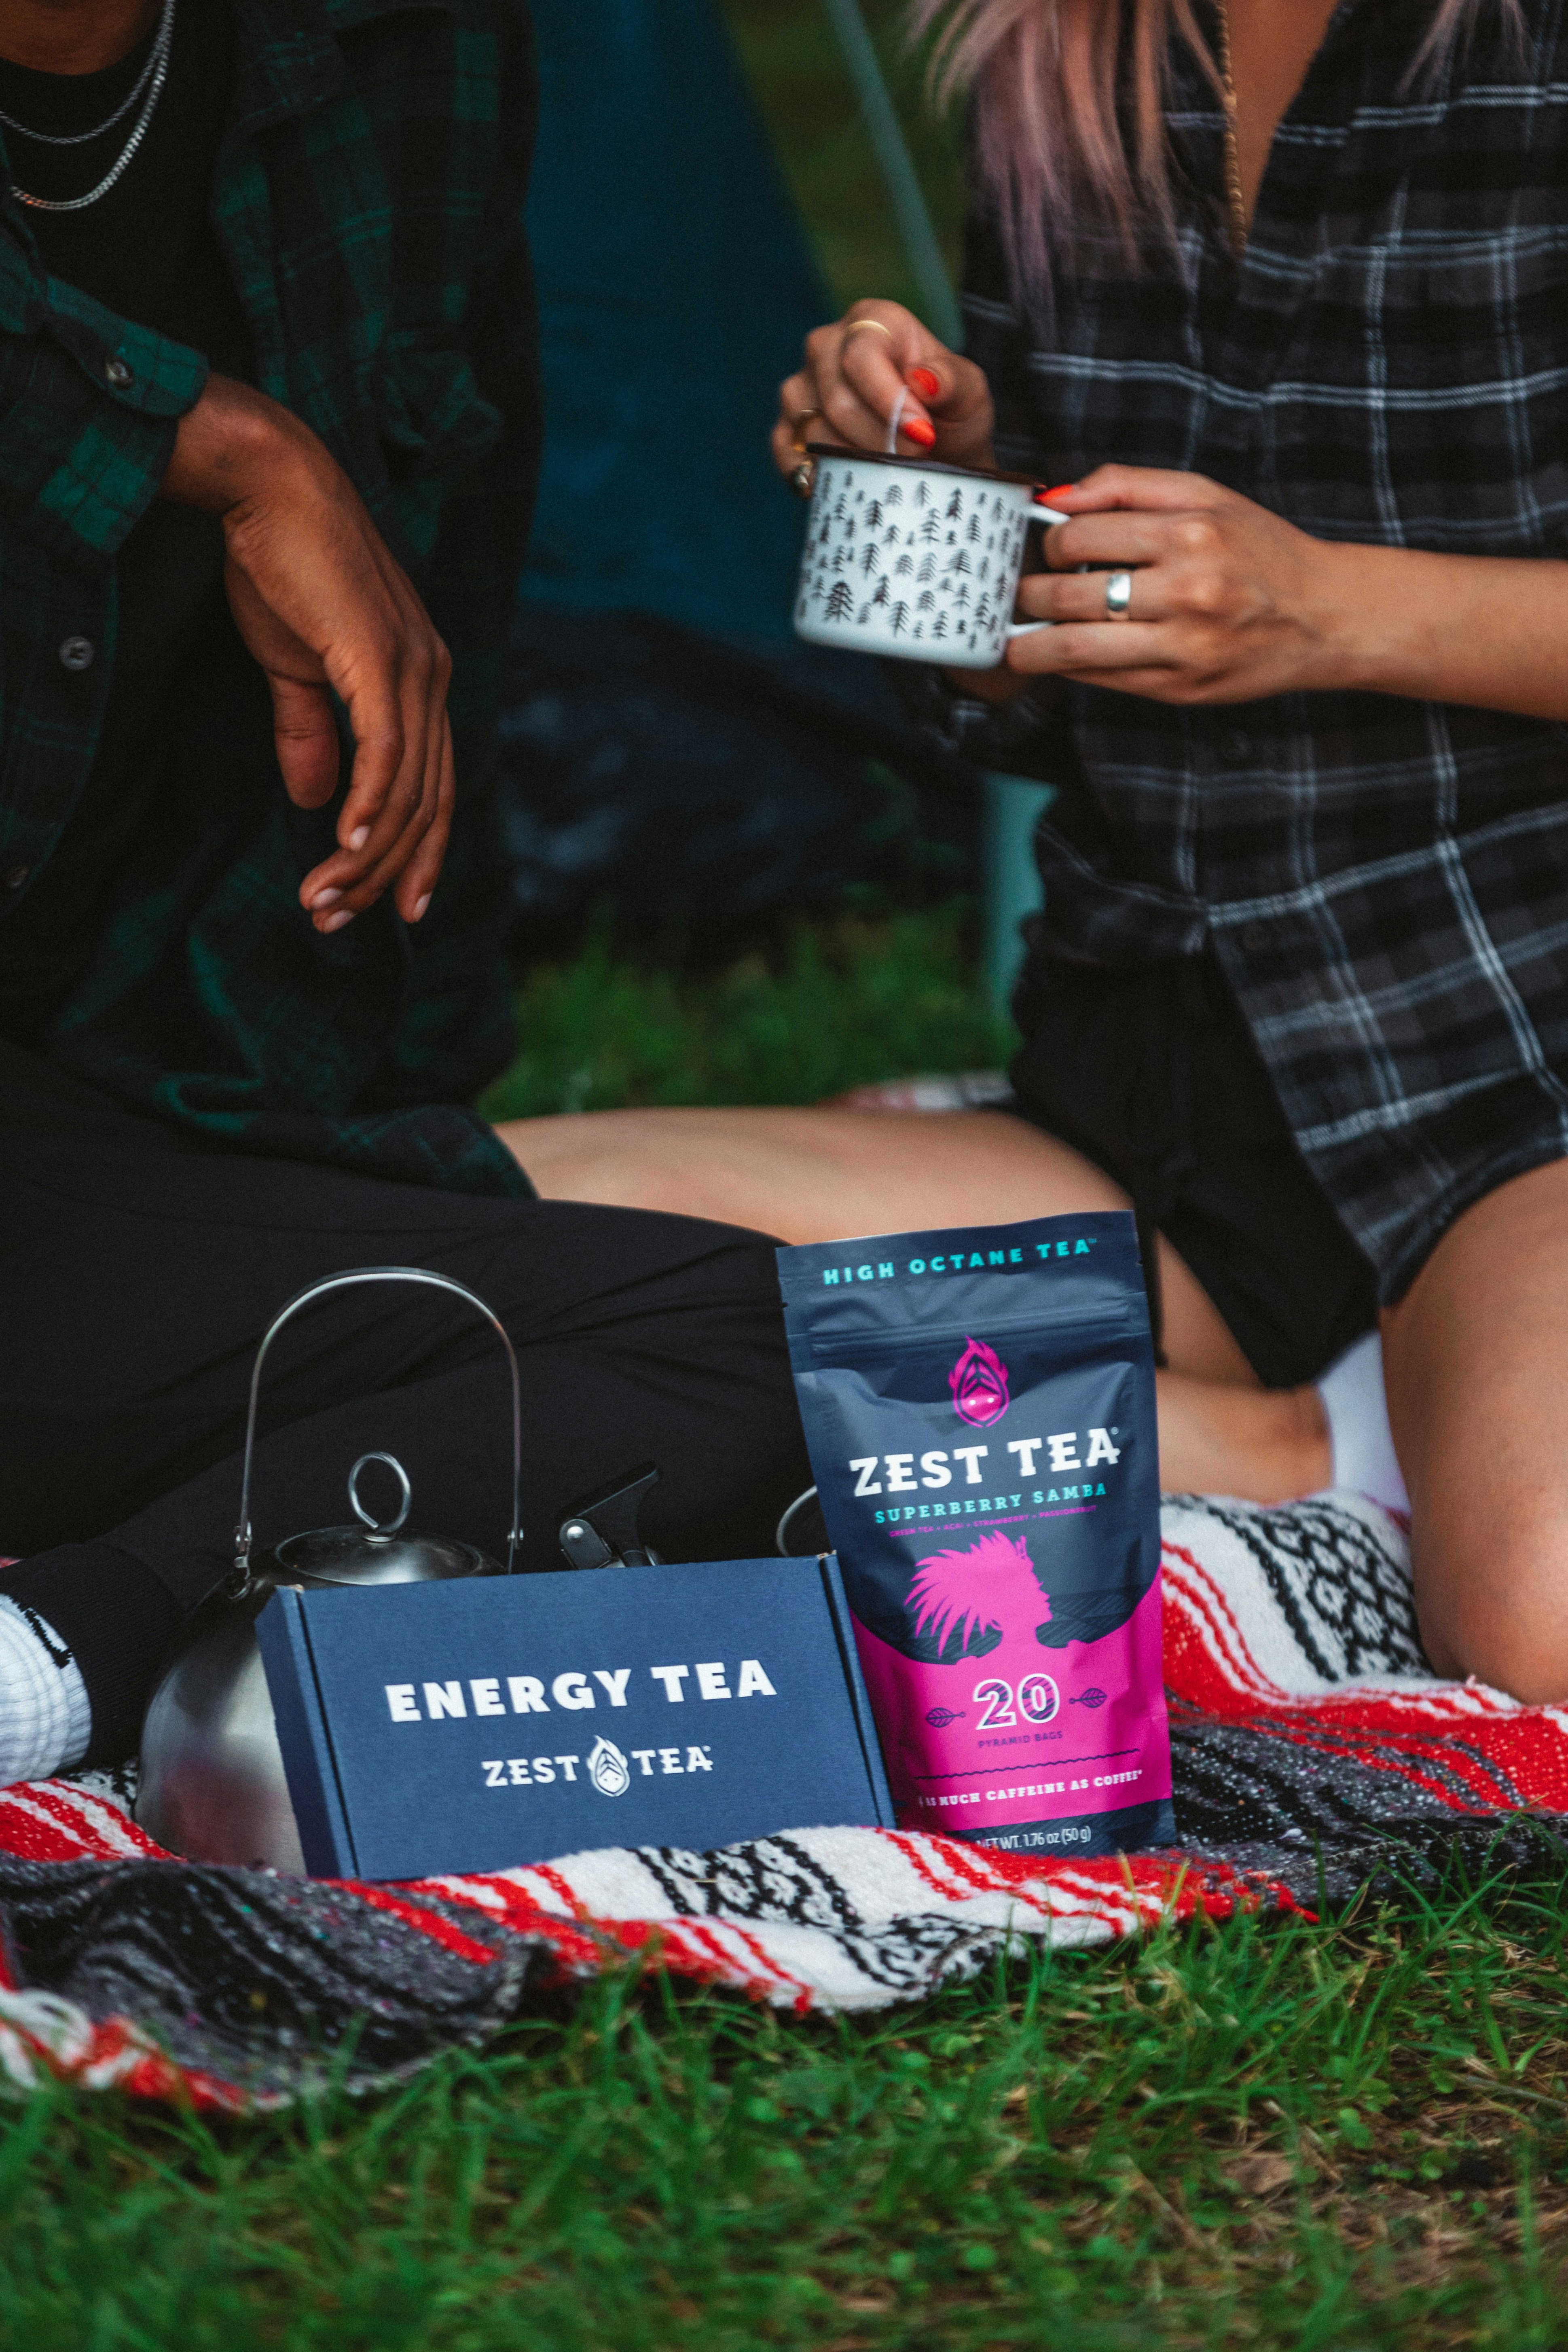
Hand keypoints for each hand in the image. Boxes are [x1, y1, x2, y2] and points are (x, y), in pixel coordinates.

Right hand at [161, 374, 452, 931]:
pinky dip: (371, 804)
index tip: (389, 909)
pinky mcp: (380, 658)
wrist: (271, 487)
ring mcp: (415, 668)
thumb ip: (310, 733)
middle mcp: (434, 679)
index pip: (434, 789)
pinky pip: (387, 751)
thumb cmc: (283, 568)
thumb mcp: (296, 666)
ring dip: (365, 855)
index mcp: (423, 681)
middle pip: (427, 805)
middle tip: (336, 921)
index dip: (414, 856)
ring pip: (407, 791)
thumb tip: (311, 801)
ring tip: (324, 900)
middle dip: (384, 875)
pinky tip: (347, 845)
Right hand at [771, 300, 994, 479]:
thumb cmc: (952, 414)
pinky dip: (819, 477)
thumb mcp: (970, 392)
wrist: (938, 453)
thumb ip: (953, 381)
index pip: (861, 355)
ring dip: (856, 461)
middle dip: (879, 439)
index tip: (922, 434)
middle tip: (915, 457)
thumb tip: (923, 382)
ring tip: (891, 467)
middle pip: (836, 398)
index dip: (889, 401)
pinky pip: (789, 455)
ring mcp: (801, 388)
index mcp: (872, 320)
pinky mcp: (788, 428)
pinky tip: (852, 482)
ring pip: (814, 432)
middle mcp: (826, 346)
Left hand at [1008, 466, 1349, 704]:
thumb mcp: (1204, 495)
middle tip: (1013, 595)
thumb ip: (1127, 486)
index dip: (1047, 544)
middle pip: (1068, 595)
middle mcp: (1186, 590)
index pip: (1079, 537)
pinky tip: (1057, 658)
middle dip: (1026, 596)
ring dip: (1030, 646)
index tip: (1041, 550)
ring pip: (1075, 649)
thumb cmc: (1258, 550)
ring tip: (1015, 639)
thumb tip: (1055, 497)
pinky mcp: (1179, 688)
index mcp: (1189, 533)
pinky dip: (1070, 669)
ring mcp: (1182, 645)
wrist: (1322, 615)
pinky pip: (1102, 680)